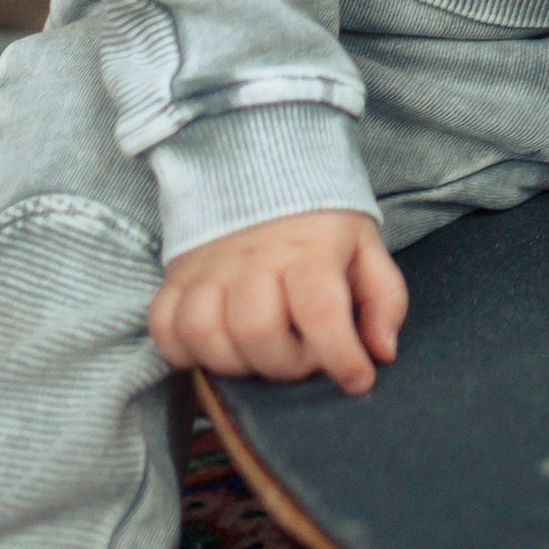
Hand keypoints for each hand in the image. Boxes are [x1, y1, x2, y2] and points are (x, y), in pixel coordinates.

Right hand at [148, 209, 405, 393]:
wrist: (258, 168)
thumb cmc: (318, 223)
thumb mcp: (365, 248)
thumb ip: (384, 299)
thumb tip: (381, 351)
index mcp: (308, 250)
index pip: (320, 310)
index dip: (340, 357)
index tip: (357, 379)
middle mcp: (253, 260)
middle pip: (257, 331)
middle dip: (286, 365)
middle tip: (304, 357)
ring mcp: (207, 269)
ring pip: (205, 334)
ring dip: (236, 362)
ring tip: (261, 353)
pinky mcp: (175, 279)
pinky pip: (164, 328)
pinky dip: (186, 351)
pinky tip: (218, 345)